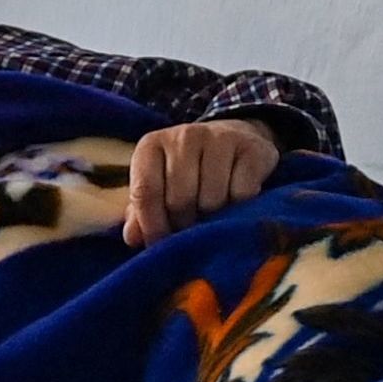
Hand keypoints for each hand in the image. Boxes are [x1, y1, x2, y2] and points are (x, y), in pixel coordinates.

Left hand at [126, 115, 281, 245]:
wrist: (235, 137)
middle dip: (185, 224)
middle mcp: (183, 136)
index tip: (161, 245)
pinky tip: (236, 200)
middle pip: (180, 199)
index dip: (152, 225)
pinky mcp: (249, 148)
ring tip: (213, 213)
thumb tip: (132, 237)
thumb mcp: (160, 184)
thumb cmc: (189, 170)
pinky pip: (242, 194)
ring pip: (212, 200)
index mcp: (152, 145)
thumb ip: (142, 211)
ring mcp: (218, 138)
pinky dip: (239, 206)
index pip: (146, 192)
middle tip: (192, 227)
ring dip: (214, 217)